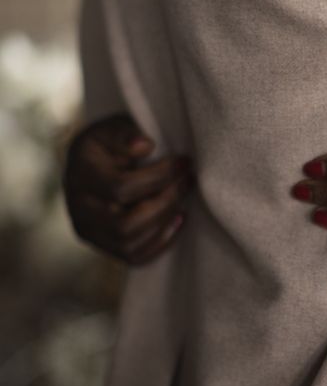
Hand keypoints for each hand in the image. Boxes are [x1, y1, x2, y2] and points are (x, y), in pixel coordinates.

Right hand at [63, 113, 195, 264]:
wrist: (95, 164)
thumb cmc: (110, 144)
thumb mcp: (112, 128)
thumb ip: (125, 133)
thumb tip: (145, 145)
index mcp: (80, 177)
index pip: (120, 188)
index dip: (159, 176)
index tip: (185, 161)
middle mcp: (79, 210)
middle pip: (125, 224)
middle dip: (165, 202)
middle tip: (188, 180)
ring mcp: (90, 232)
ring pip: (129, 244)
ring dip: (165, 222)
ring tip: (184, 199)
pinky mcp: (105, 246)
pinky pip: (135, 257)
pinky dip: (162, 241)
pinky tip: (178, 217)